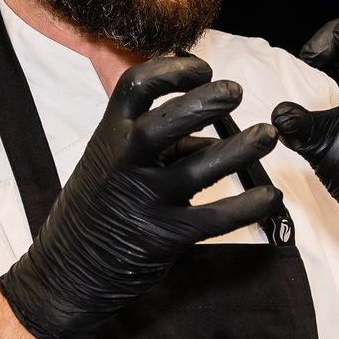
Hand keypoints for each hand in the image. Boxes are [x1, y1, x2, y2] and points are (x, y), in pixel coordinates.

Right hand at [0, 54, 281, 338]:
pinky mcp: (164, 237)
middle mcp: (125, 163)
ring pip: (200, 169)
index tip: (203, 68)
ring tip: (267, 136)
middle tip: (236, 91)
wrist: (67, 270)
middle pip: (168, 121)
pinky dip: (248, 206)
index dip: (172, 69)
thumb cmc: (97, 206)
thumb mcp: (111, 162)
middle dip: (206, 100)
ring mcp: (145, 200)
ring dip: (240, 149)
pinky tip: (271, 197)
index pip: (136, 85)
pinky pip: (216, 218)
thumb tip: (213, 136)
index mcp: (109, 135)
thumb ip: (157, 144)